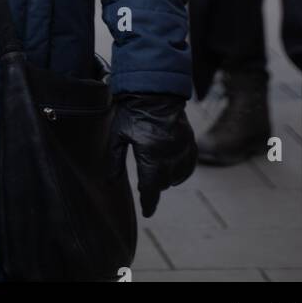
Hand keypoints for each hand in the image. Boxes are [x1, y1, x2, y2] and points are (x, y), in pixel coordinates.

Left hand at [110, 93, 196, 217]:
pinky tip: (176, 169)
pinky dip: (184, 170)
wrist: (155, 89)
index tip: (147, 212)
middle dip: (155, 187)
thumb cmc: (133, 111)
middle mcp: (169, 154)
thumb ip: (115, 160)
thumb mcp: (118, 135)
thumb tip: (110, 181)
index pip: (150, 188)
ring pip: (179, 176)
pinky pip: (191, 163)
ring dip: (169, 179)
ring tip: (159, 176)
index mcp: (150, 155)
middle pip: (164, 183)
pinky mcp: (190, 140)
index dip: (149, 203)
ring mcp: (181, 148)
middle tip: (147, 186)